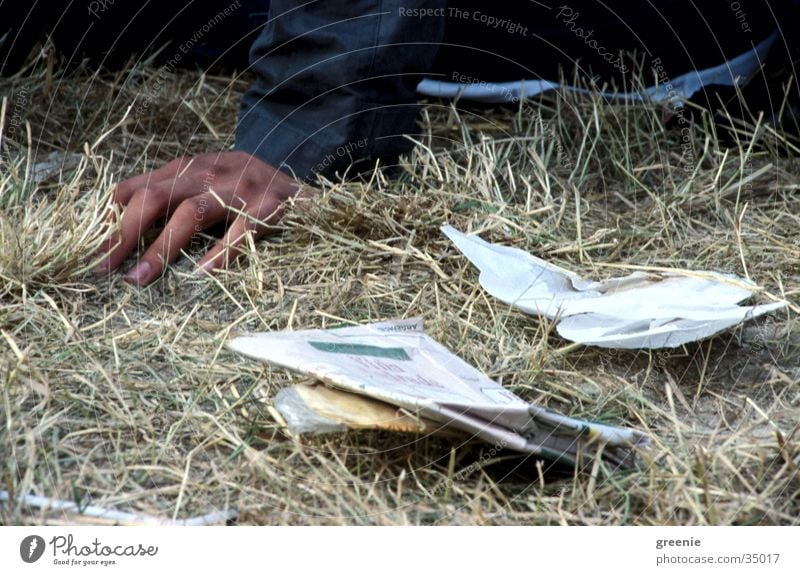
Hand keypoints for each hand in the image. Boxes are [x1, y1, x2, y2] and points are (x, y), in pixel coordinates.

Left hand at [94, 151, 300, 285]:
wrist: (306, 191)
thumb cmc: (248, 194)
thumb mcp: (206, 185)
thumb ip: (171, 199)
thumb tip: (123, 230)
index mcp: (188, 168)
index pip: (136, 187)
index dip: (109, 219)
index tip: (92, 253)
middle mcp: (210, 173)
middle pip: (155, 197)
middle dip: (125, 234)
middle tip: (104, 269)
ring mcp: (240, 187)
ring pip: (192, 213)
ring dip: (162, 248)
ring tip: (141, 279)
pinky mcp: (270, 206)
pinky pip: (240, 231)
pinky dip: (219, 255)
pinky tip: (202, 276)